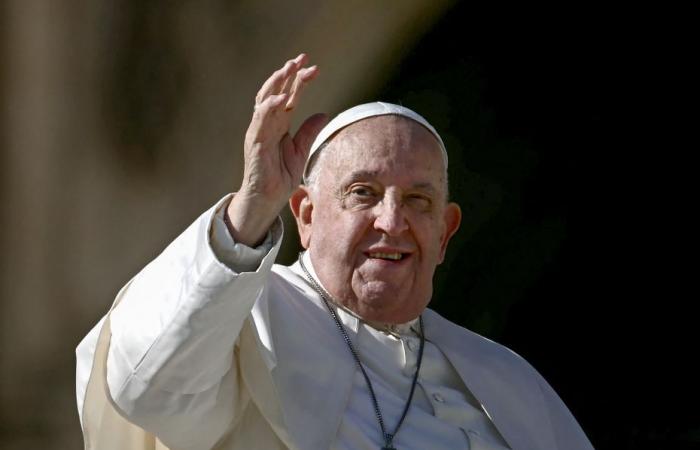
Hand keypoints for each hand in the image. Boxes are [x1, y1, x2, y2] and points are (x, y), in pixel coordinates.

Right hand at [227, 54, 327, 246]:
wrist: (267, 199)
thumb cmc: (280, 177)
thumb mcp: (301, 151)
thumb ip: (309, 132)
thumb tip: (324, 113)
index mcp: (279, 124)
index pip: (290, 96)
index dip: (300, 80)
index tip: (314, 68)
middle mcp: (267, 123)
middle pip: (277, 91)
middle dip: (288, 73)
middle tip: (302, 58)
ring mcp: (259, 130)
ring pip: (265, 99)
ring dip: (277, 82)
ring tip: (289, 68)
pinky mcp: (254, 141)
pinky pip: (261, 119)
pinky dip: (270, 106)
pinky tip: (283, 97)